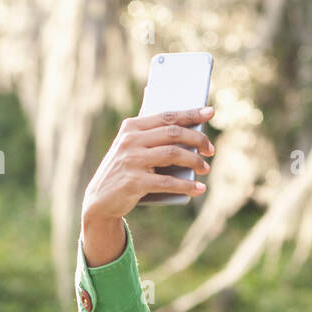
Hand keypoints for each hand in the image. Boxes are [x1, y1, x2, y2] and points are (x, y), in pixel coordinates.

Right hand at [80, 107, 215, 265]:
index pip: (166, 116)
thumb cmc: (124, 170)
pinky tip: (199, 188)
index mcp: (131, 127)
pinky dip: (186, 185)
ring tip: (205, 168)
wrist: (100, 199)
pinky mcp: (134, 182)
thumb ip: (148, 131)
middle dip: (197, 140)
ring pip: (172, 154)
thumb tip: (172, 112)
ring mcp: (132, 161)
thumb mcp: (131, 147)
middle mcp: (130, 140)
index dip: (191, 114)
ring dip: (194, 161)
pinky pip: (167, 182)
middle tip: (211, 150)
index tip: (210, 112)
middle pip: (173, 134)